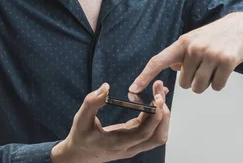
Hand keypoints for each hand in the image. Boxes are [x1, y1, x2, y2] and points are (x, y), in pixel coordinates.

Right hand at [51, 80, 170, 162]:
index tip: (158, 98)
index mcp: (118, 143)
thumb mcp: (81, 119)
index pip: (144, 133)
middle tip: (160, 91)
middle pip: (158, 136)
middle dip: (164, 113)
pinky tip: (153, 98)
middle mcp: (130, 147)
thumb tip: (106, 87)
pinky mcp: (134, 139)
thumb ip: (92, 102)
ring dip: (162, 115)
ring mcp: (134, 145)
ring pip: (158, 135)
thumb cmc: (80, 137)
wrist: (79, 155)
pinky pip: (151, 129)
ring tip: (159, 93)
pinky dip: (155, 114)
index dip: (155, 117)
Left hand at [130, 12, 242, 93]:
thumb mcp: (194, 39)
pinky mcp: (226, 62)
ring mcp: (210, 54)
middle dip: (193, 80)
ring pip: (198, 87)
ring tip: (214, 67)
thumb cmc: (215, 35)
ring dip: (206, 83)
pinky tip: (224, 69)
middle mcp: (193, 48)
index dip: (144, 76)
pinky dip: (219, 83)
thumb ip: (180, 55)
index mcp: (182, 43)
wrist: (242, 26)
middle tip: (204, 66)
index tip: (133, 89)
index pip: (158, 61)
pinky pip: (216, 86)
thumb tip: (171, 68)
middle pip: (184, 83)